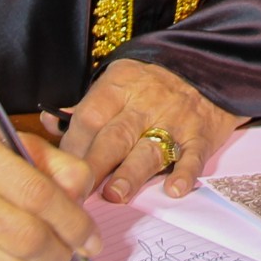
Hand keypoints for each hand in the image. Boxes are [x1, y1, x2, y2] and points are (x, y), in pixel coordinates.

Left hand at [45, 59, 245, 204]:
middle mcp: (145, 103)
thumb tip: (50, 123)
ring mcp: (175, 120)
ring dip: (131, 173)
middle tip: (78, 192)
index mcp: (119, 86)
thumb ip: (86, 106)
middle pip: (114, 136)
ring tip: (115, 195)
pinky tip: (174, 189)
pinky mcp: (201, 135)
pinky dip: (185, 172)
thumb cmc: (154, 81)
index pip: (89, 117)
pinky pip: (193, 155)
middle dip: (94, 165)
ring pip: (149, 149)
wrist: (210, 65)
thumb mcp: (119, 80)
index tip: (60, 174)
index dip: (72, 146)